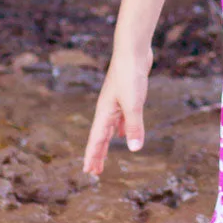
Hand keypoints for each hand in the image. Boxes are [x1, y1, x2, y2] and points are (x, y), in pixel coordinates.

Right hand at [82, 48, 152, 174]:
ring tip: (105, 155)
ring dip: (107, 143)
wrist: (133, 50)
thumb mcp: (134, 104)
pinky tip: (122, 133)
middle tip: (94, 171)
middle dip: (98, 154)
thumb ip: (134, 126)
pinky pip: (120, 118)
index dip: (93, 156)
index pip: (97, 140)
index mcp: (105, 112)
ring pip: (110, 128)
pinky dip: (120, 129)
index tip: (88, 172)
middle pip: (101, 136)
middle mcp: (107, 109)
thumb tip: (134, 149)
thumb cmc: (130, 75)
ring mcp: (116, 102)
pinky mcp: (126, 96)